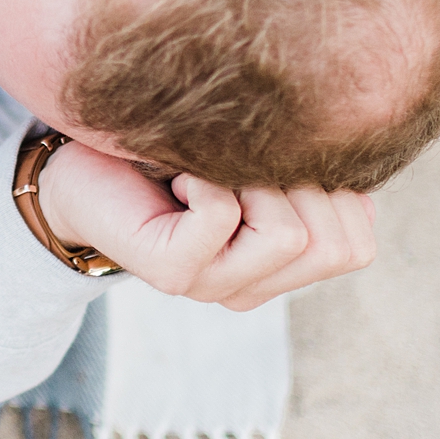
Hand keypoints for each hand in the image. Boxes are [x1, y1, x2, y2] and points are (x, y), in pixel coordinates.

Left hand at [37, 139, 373, 310]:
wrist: (78, 165)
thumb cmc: (168, 150)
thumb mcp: (253, 160)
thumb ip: (306, 178)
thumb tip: (362, 181)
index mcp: (277, 271)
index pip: (357, 246)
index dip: (339, 190)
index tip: (280, 156)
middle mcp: (248, 289)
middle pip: (334, 243)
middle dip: (302, 180)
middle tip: (242, 157)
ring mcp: (210, 287)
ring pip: (290, 234)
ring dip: (257, 177)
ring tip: (211, 165)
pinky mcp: (171, 272)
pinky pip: (222, 215)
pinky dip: (206, 176)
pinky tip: (177, 174)